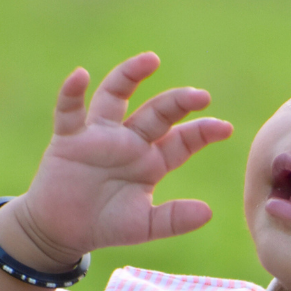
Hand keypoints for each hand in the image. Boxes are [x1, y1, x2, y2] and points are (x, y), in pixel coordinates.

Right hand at [5, 53, 232, 268]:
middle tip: (201, 96)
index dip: (202, 132)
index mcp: (152, 161)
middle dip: (178, 102)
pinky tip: (81, 76)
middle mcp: (129, 141)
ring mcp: (99, 136)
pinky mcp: (69, 138)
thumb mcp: (144, 226)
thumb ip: (173, 219)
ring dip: (130, 75)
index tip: (225, 128)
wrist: (64, 230)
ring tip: (151, 60)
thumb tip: (208, 213)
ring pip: (115, 96)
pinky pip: (70, 111)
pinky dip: (72, 93)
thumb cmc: (107, 224)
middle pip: (157, 113)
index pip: (182, 140)